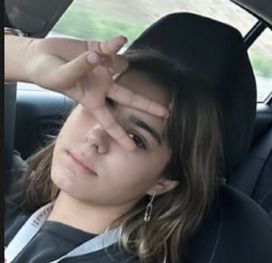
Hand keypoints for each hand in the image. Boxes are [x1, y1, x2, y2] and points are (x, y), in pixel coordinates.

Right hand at [24, 36, 168, 149]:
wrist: (40, 56)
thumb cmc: (47, 73)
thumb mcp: (61, 77)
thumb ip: (80, 68)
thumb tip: (97, 57)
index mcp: (93, 100)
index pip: (110, 122)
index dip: (120, 135)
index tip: (133, 149)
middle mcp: (103, 87)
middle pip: (130, 98)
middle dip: (147, 106)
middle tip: (166, 113)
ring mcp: (103, 70)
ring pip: (123, 67)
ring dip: (117, 61)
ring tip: (96, 56)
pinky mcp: (100, 51)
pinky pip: (113, 47)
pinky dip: (117, 44)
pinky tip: (121, 40)